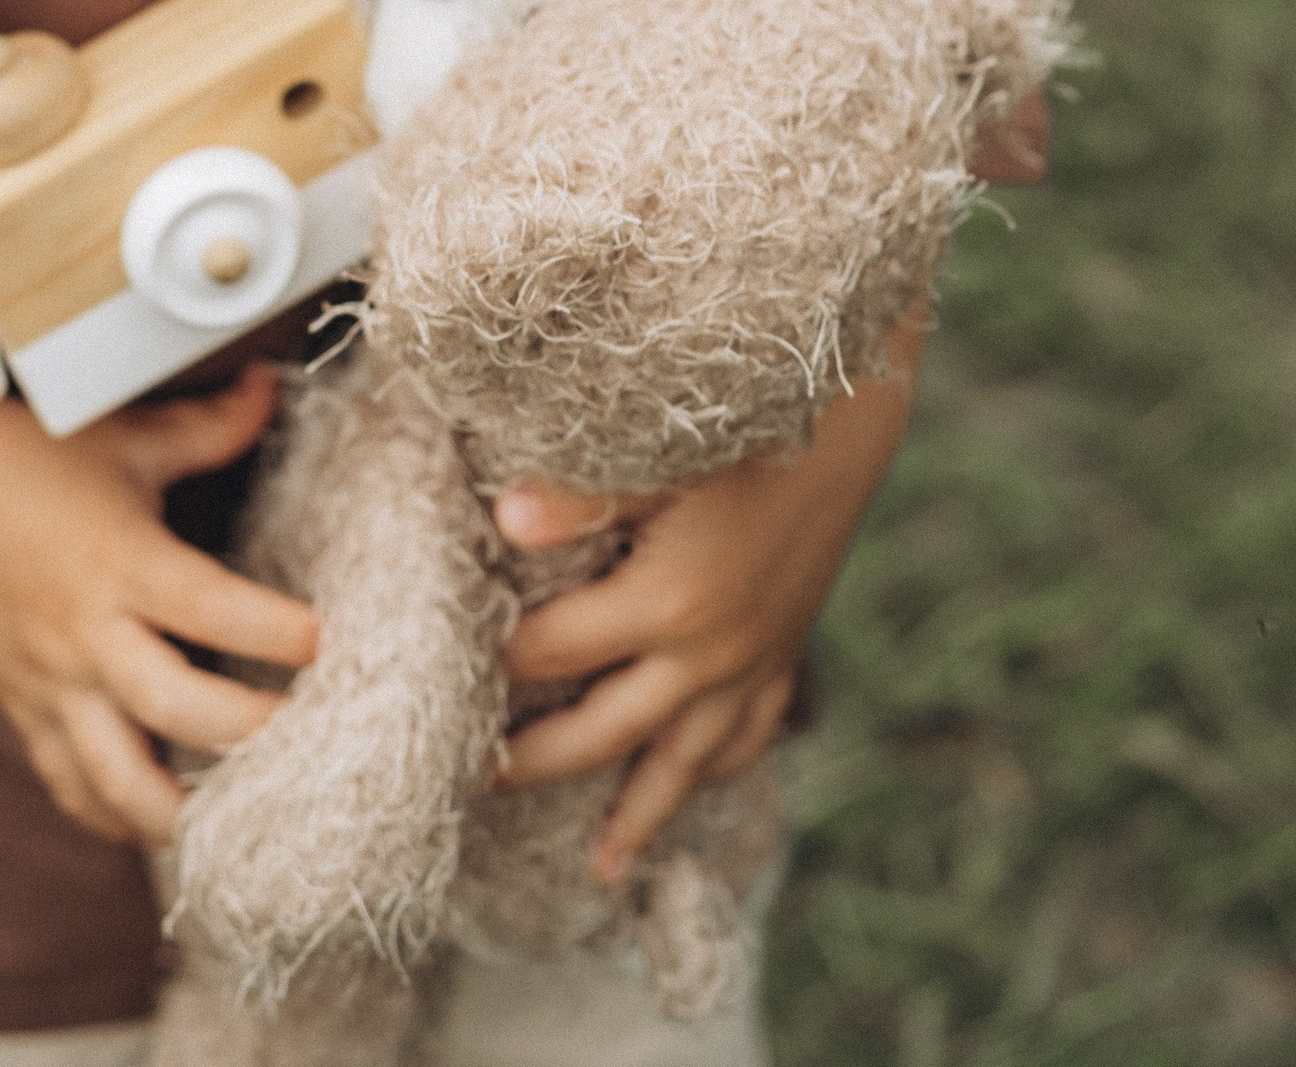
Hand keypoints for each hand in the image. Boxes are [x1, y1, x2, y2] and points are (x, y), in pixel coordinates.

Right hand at [0, 306, 316, 846]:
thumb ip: (209, 426)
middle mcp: (88, 634)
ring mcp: (51, 683)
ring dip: (181, 808)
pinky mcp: (23, 708)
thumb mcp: (125, 435)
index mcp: (121, 561)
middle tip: (306, 729)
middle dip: (251, 731)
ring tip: (240, 809)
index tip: (325, 639)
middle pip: (178, 711)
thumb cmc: (27, 454)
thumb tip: (272, 385)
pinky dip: (114, 814)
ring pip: (118, 780)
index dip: (278, 633)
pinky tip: (158, 816)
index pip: (214, 611)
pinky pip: (69, 785)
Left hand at [490, 315, 924, 879]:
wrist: (848, 429)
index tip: (447, 672)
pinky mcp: (782, 656)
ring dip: (638, 812)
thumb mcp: (656, 455)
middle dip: (537, 762)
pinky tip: (693, 785)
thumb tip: (504, 518)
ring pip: (681, 760)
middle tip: (476, 785)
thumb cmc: (740, 431)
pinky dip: (716, 768)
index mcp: (663, 606)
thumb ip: (581, 496)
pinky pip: (745, 735)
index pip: (552, 651)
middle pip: (602, 730)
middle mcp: (706, 656)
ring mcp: (749, 666)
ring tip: (601, 867)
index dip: (498, 660)